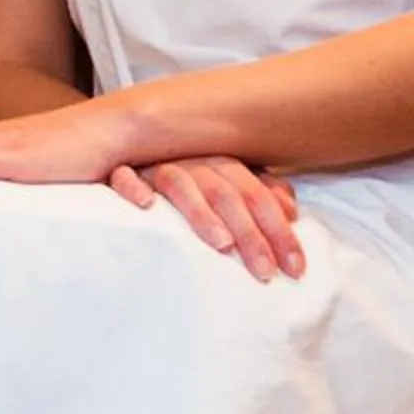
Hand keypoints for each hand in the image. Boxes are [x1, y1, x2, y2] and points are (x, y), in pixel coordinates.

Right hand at [108, 156, 305, 281]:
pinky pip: (124, 175)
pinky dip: (134, 186)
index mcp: (221, 162)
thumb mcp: (222, 178)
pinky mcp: (118, 168)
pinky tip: (145, 204)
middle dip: (251, 233)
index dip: (279, 230)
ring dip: (202, 213)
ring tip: (221, 245)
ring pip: (183, 185)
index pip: (258, 195)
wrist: (119, 141)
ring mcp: (154, 164)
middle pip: (227, 194)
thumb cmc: (180, 171)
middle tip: (266, 272)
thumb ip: (256, 191)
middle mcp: (192, 159)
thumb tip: (291, 210)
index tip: (295, 268)